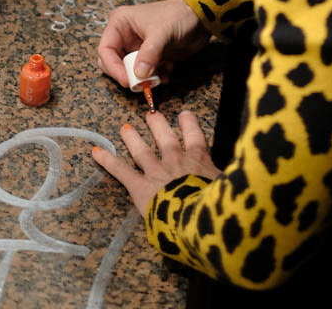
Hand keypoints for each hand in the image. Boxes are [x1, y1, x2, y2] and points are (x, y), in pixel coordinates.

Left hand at [92, 110, 220, 215]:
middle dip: (158, 126)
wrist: (197, 217)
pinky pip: (122, 171)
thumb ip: (225, 179)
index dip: (189, 124)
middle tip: (151, 115)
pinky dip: (108, 161)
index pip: (195, 136)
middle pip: (166, 138)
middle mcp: (176, 160)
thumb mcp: (229, 186)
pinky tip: (96, 152)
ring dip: (133, 139)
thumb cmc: (217, 205)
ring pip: (143, 151)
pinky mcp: (140, 186)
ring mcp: (157, 171)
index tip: (185, 115)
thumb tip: (236, 178)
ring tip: (125, 129)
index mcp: (200, 160)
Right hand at [97, 0, 209, 86]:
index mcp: (120, 23)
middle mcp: (124, 36)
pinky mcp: (149, 57)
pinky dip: (154, 78)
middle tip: (142, 82)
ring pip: (129, 71)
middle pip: (113, 63)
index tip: (126, 80)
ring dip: (143, 78)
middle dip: (128, 75)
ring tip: (159, 76)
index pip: (105, 50)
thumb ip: (149, 53)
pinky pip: (143, 75)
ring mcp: (136, 47)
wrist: (200, 19)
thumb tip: (138, 73)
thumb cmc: (178, 16)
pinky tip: (167, 72)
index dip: (113, 67)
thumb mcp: (162, 32)